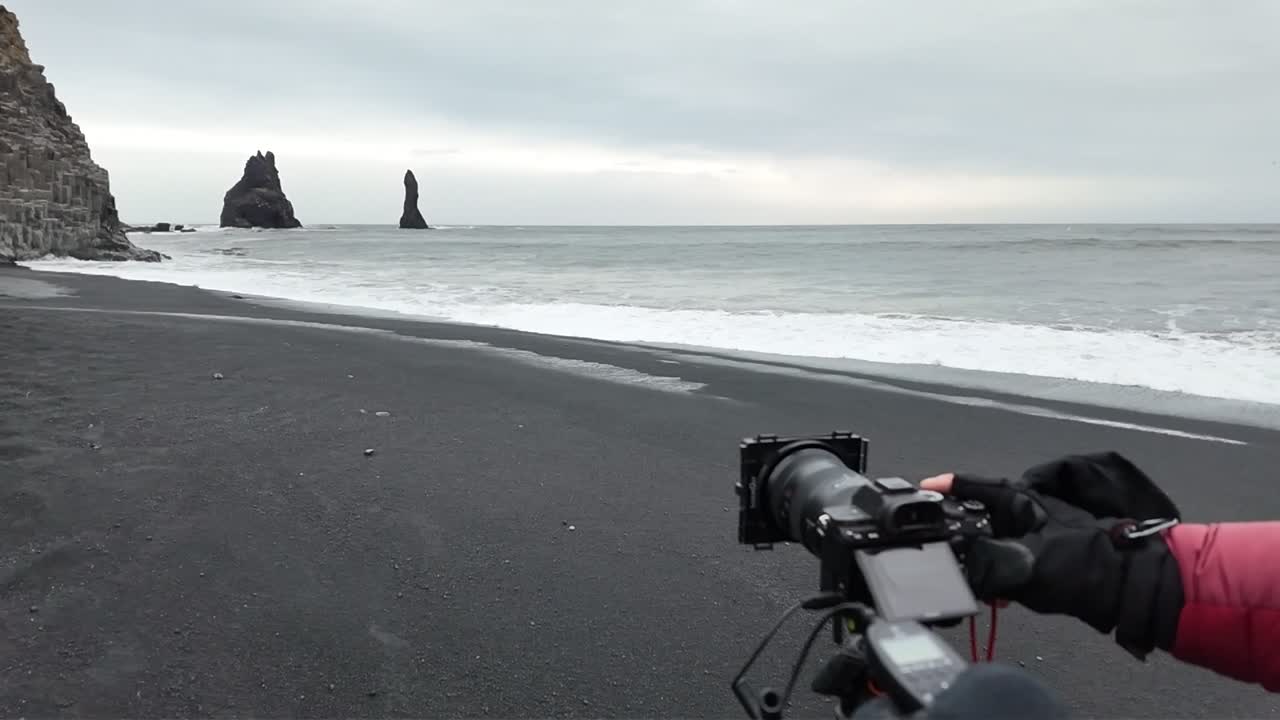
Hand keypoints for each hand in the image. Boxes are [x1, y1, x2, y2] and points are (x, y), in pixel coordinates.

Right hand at [919, 453, 1182, 655]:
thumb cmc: (1086, 566)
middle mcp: (1022, 512)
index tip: (920, 489)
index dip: (943, 487)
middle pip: (973, 516)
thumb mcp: (1026, 564)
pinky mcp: (1034, 560)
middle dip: (955, 532)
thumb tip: (957, 570)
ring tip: (965, 576)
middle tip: (937, 545)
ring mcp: (1028, 535)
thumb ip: (985, 566)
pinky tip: (992, 594)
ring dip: (974, 560)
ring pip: (986, 543)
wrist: (1124, 591)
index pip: (970, 485)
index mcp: (1020, 498)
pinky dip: (991, 578)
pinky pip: (1000, 564)